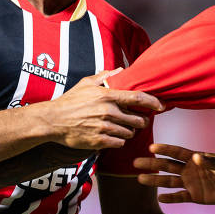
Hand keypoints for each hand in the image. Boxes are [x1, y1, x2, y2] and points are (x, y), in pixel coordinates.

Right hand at [39, 69, 163, 149]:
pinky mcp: (99, 141)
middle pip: (138, 120)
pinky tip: (111, 136)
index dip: (153, 102)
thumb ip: (105, 76)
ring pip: (129, 133)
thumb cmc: (69, 101)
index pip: (138, 98)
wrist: (52, 121)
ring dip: (128, 132)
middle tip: (137, 120)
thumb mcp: (86, 83)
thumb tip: (120, 70)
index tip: (161, 105)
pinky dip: (118, 141)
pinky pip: (119, 143)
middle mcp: (108, 112)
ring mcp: (104, 128)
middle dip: (141, 121)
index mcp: (107, 96)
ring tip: (120, 128)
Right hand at [134, 143, 214, 204]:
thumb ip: (208, 161)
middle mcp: (189, 170)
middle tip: (135, 162)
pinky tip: (160, 198)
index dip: (164, 149)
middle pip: (167, 166)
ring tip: (140, 179)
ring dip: (155, 180)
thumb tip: (194, 157)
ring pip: (169, 181)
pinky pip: (180, 197)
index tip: (151, 147)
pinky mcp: (195, 196)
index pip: (176, 152)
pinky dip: (171, 198)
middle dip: (151, 164)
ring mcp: (191, 183)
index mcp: (194, 158)